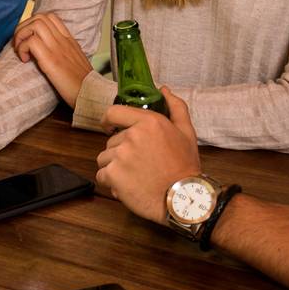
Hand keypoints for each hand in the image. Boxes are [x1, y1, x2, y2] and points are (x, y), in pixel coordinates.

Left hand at [11, 12, 93, 106]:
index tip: (29, 37)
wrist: (92, 94)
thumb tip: (47, 50)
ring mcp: (57, 48)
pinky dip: (22, 48)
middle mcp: (63, 41)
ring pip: (34, 25)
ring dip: (21, 35)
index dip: (34, 23)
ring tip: (21, 51)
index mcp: (69, 40)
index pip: (51, 17)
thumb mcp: (76, 61)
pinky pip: (31, 42)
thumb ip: (64, 52)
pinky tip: (24, 61)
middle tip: (20, 44)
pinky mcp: (51, 60)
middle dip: (23, 27)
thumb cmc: (82, 83)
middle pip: (39, 17)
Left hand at [94, 87, 199, 224]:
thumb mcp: (187, 132)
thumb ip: (175, 107)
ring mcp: (120, 155)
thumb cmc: (185, 166)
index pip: (114, 112)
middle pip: (112, 141)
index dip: (108, 120)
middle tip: (140, 163)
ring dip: (115, 167)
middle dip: (121, 151)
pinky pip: (102, 175)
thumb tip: (164, 90)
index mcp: (148, 122)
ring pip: (105, 158)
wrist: (183, 199)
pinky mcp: (113, 175)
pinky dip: (111, 182)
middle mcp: (132, 136)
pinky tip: (129, 186)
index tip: (108, 126)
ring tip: (136, 176)